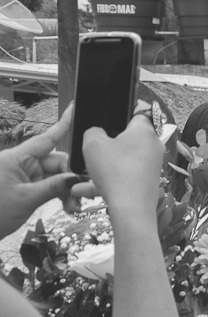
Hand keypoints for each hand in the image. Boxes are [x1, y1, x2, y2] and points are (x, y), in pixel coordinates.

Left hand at [0, 105, 82, 238]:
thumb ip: (54, 187)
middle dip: (71, 177)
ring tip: (73, 207)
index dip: (63, 124)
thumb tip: (76, 179)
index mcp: (16, 158)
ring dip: (68, 190)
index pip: (45, 139)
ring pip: (56, 177)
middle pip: (56, 161)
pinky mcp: (26, 188)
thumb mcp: (26, 199)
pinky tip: (68, 207)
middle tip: (81, 195)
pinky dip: (60, 196)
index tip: (76, 108)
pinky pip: (50, 187)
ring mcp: (24, 176)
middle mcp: (21, 164)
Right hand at [70, 109, 164, 216]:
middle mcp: (154, 145)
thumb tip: (98, 133)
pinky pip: (127, 174)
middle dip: (110, 141)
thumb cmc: (115, 172)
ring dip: (106, 163)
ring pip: (125, 158)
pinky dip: (111, 178)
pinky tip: (91, 188)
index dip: (125, 108)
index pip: (138, 110)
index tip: (115, 109)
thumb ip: (93, 131)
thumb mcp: (92, 144)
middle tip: (94, 145)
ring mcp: (154, 164)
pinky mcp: (150, 180)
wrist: (131, 208)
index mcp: (145, 130)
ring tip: (87, 173)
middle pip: (130, 136)